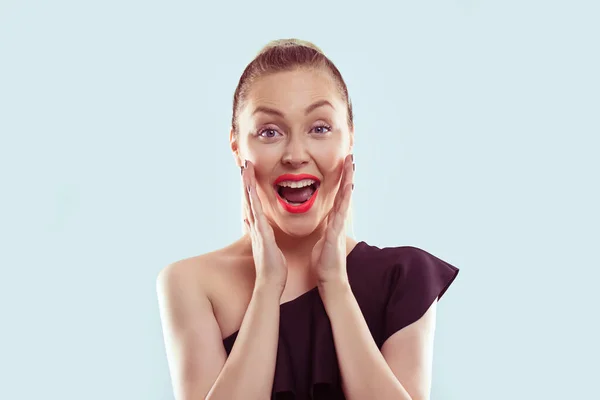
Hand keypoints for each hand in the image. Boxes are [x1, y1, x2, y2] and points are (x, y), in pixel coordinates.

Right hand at [242, 160, 287, 293]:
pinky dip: (253, 203)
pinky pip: (257, 216)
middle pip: (249, 200)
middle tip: (244, 165)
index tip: (249, 174)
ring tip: (245, 171)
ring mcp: (257, 231)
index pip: (253, 205)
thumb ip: (265, 237)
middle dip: (247, 182)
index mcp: (259, 229)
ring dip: (247, 187)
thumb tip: (260, 231)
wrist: (271, 282)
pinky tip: (251, 192)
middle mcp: (255, 227)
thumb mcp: (269, 247)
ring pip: (250, 204)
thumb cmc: (273, 267)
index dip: (250, 189)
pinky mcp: (261, 236)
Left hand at [311, 154, 354, 284]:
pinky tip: (347, 187)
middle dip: (347, 175)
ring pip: (345, 198)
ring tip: (351, 164)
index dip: (341, 181)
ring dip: (348, 180)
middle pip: (344, 193)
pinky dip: (344, 199)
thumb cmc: (324, 263)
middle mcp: (338, 221)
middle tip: (350, 157)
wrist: (329, 280)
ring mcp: (339, 226)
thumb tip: (326, 225)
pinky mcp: (335, 233)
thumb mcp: (323, 241)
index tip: (343, 165)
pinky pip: (340, 212)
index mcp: (333, 222)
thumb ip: (325, 230)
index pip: (338, 197)